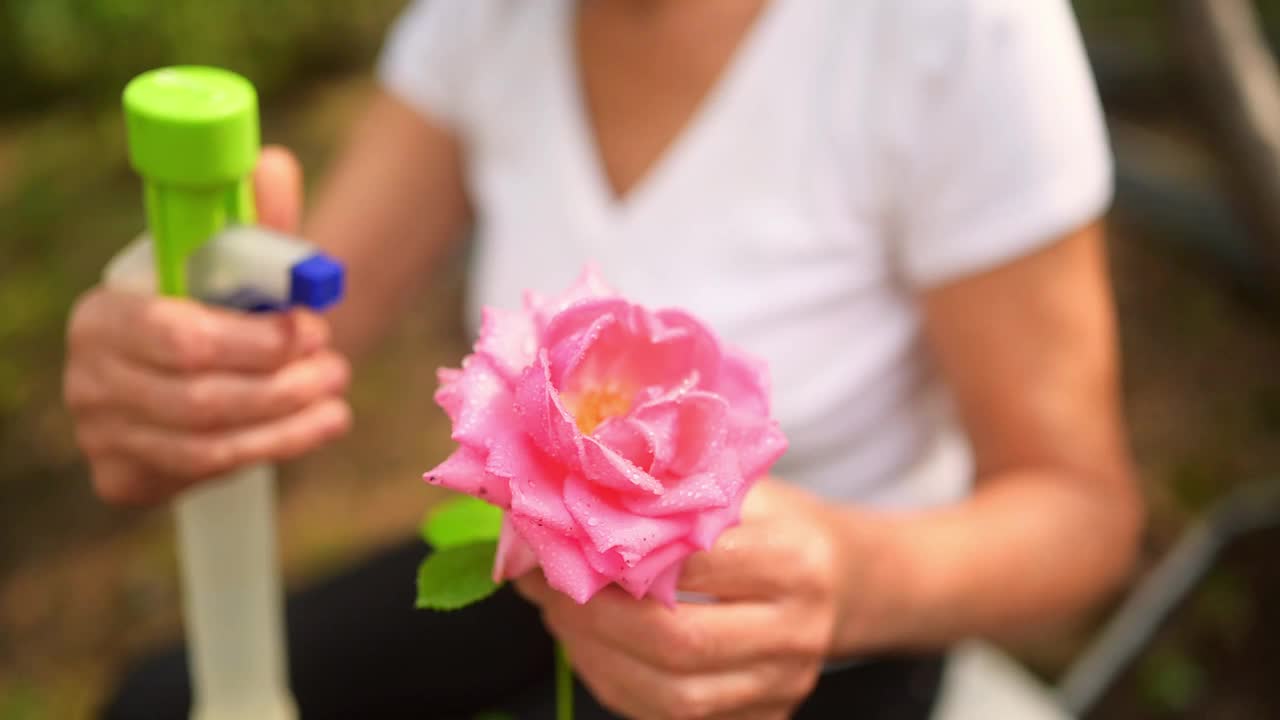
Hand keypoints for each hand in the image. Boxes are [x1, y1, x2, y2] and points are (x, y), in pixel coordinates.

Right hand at [63, 147, 351, 504]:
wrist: (190, 373)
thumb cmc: (213, 307)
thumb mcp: (233, 261)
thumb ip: (257, 219)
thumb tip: (273, 164)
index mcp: (105, 314)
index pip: (178, 336)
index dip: (254, 341)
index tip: (310, 329)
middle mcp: (91, 377)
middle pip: (199, 397)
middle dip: (283, 384)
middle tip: (336, 365)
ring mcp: (103, 433)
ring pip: (209, 443)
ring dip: (289, 420)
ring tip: (337, 394)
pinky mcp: (124, 475)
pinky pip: (207, 471)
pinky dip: (274, 449)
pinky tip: (320, 426)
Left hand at [515, 479, 848, 719]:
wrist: (844, 579)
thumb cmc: (779, 523)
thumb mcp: (745, 488)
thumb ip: (678, 493)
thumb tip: (576, 496)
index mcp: (794, 561)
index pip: (692, 567)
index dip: (616, 558)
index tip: (562, 540)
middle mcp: (795, 632)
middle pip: (678, 643)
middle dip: (595, 619)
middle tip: (546, 587)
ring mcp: (782, 685)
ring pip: (671, 697)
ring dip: (597, 659)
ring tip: (558, 617)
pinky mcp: (765, 718)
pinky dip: (618, 686)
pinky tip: (590, 648)